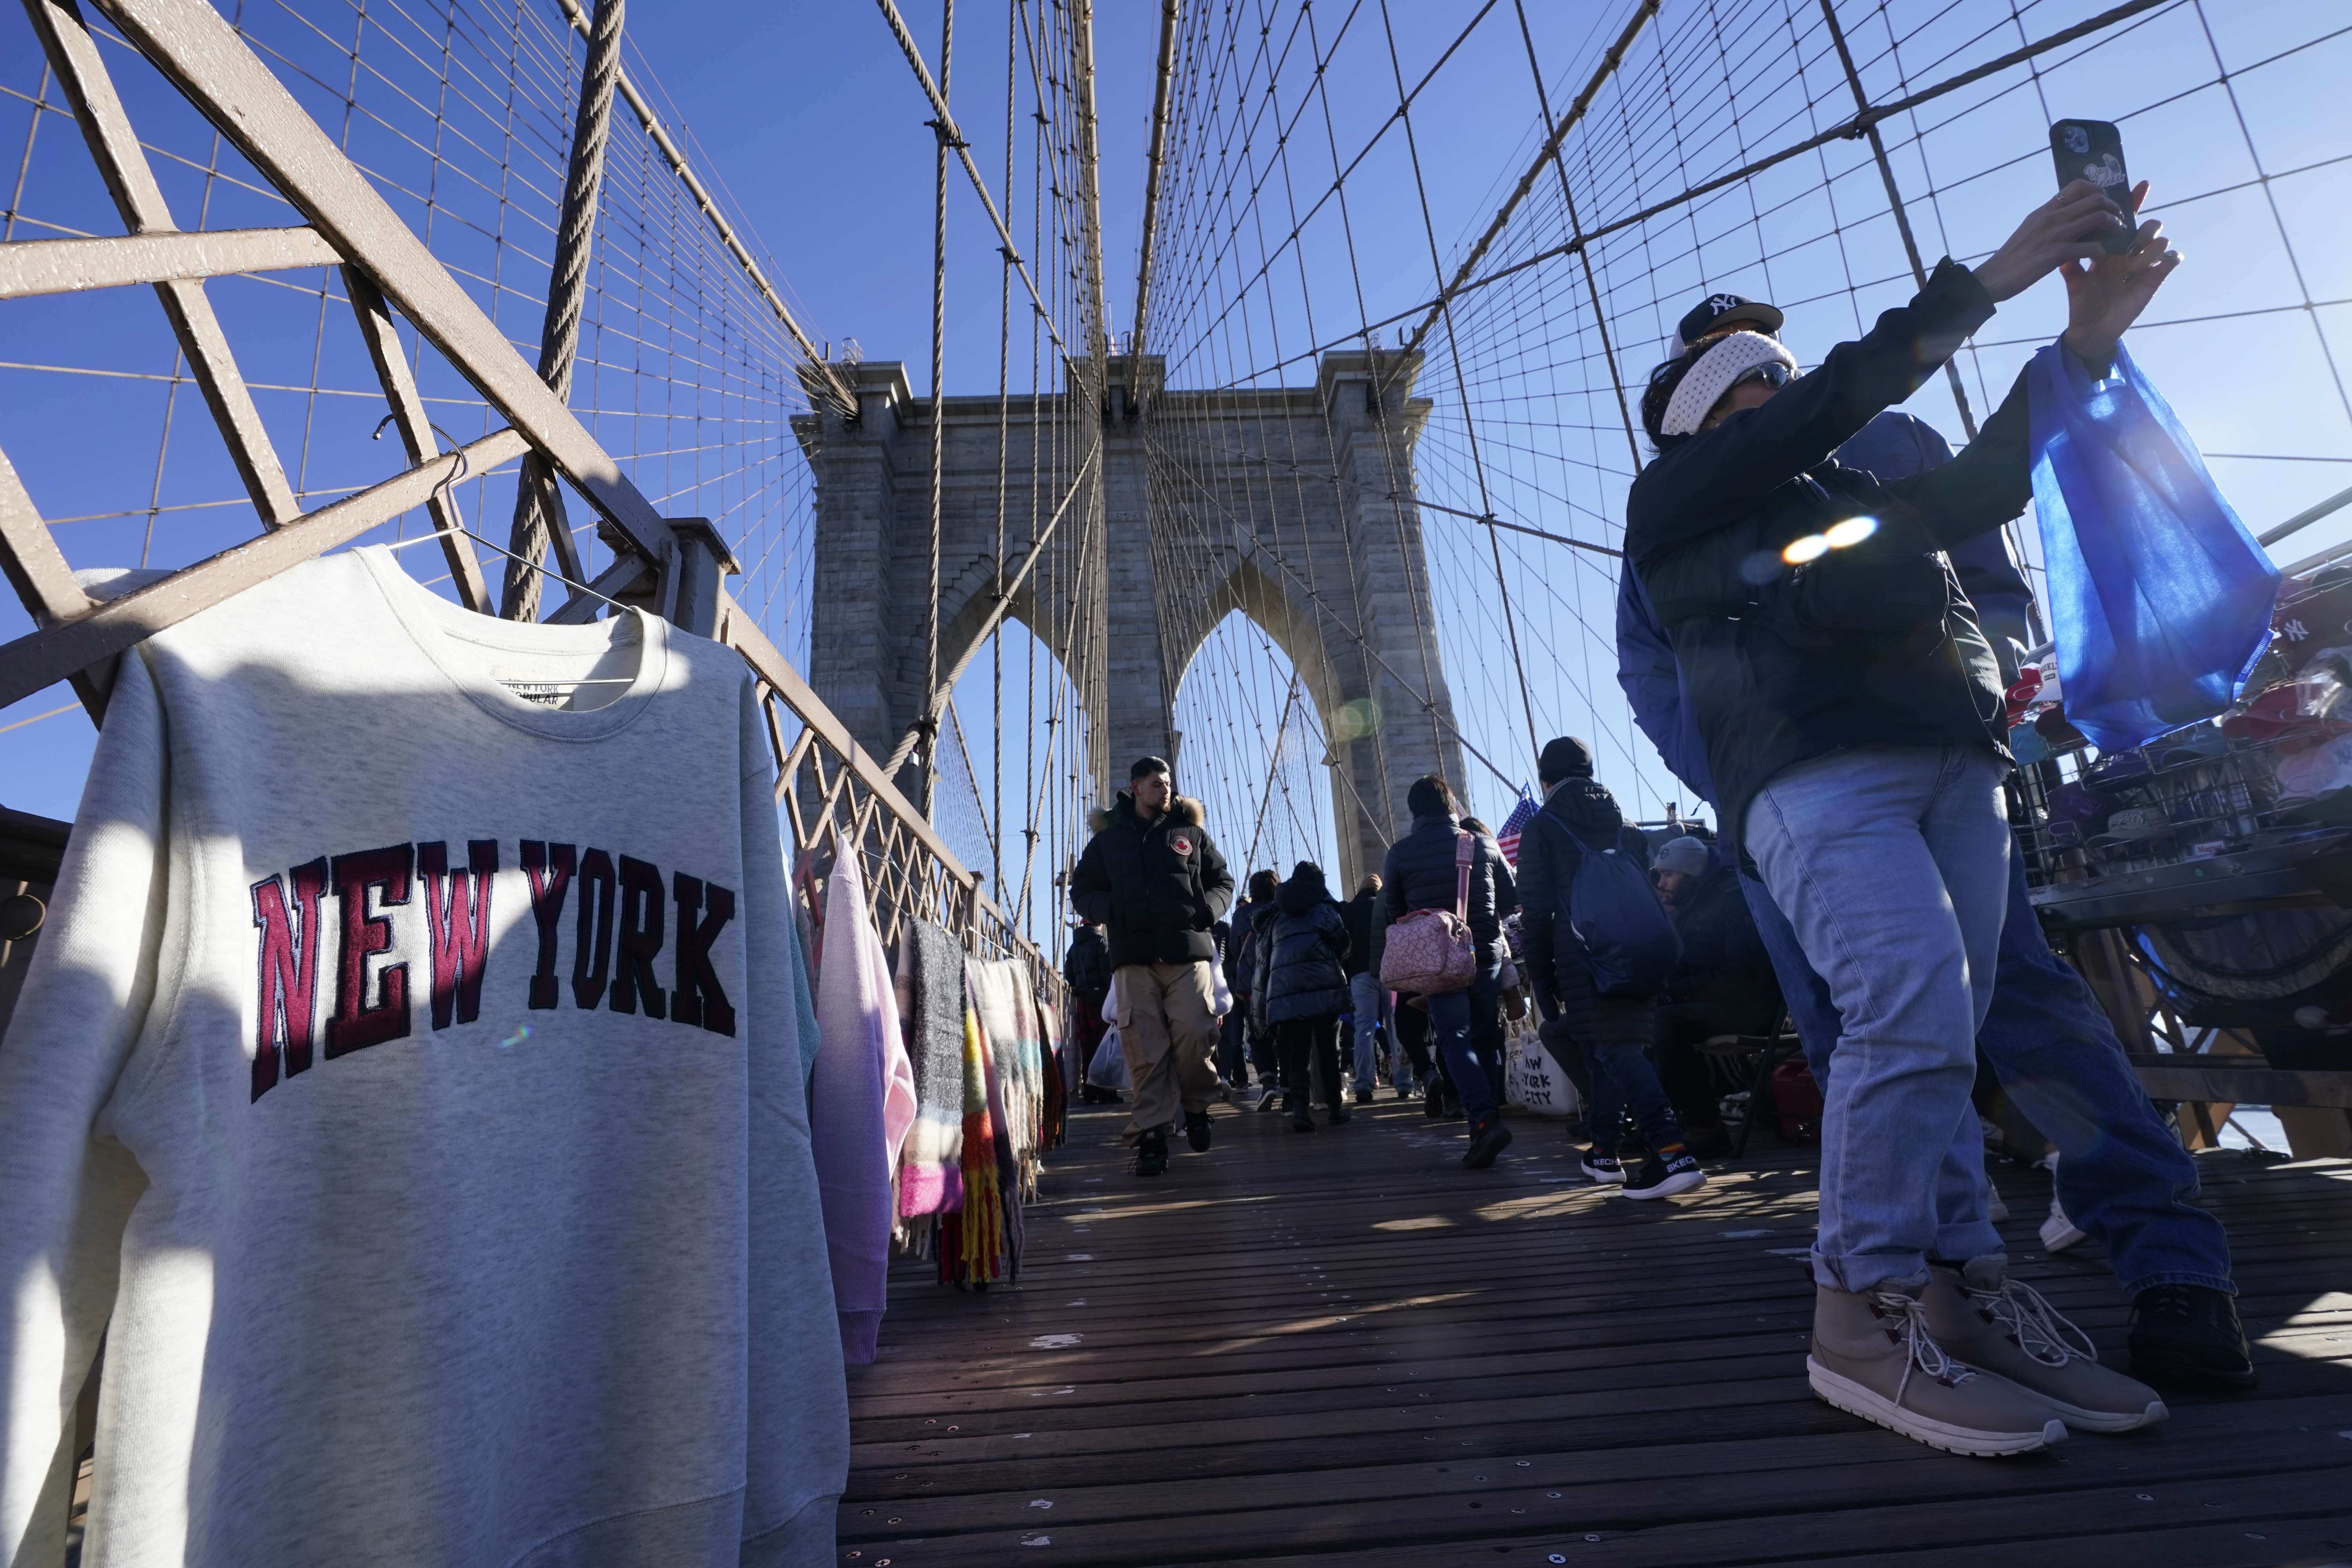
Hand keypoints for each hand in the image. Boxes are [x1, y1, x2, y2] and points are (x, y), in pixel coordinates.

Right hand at [1972, 179, 2127, 302]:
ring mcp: (2055, 235)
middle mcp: (2052, 217)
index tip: (2103, 201)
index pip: (2078, 186)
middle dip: (2113, 207)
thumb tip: (2065, 215)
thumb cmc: (2011, 258)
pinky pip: (2091, 247)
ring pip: (2098, 217)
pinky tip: (2100, 257)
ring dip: (2114, 225)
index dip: (2098, 189)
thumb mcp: (2029, 230)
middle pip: (2095, 199)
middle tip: (2117, 219)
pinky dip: (2101, 252)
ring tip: (2116, 234)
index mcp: (2045, 210)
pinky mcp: (2057, 254)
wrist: (1993, 278)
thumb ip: (2048, 220)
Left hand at [2059, 182, 2180, 366]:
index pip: (2124, 220)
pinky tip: (2161, 260)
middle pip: (2148, 225)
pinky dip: (2169, 256)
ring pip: (2160, 240)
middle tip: (2128, 240)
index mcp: (2111, 248)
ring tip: (2134, 259)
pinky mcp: (2154, 280)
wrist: (2090, 328)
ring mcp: (2143, 265)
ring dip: (2150, 244)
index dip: (2134, 201)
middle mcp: (2130, 253)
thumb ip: (2070, 262)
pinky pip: (2171, 260)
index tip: (2141, 184)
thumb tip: (2061, 245)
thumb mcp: (2074, 280)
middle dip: (2142, 227)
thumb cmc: (2083, 302)